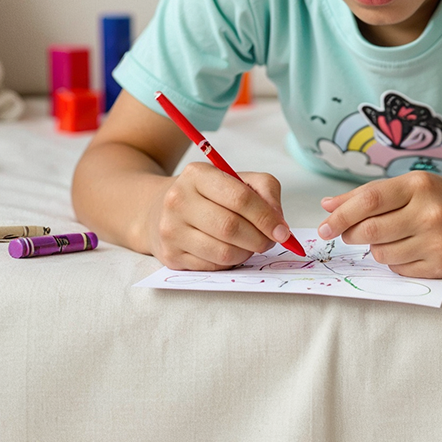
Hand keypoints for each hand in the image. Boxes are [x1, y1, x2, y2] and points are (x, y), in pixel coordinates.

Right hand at [144, 162, 292, 269]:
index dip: (266, 217)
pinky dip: (230, 262)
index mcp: (197, 174)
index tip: (283, 231)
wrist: (158, 209)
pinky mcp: (170, 255)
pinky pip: (212, 267)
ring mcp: (171, 230)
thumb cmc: (207, 194)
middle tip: (270, 241)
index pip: (240, 198)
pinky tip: (230, 250)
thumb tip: (279, 224)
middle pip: (231, 227)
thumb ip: (265, 191)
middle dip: (259, 239)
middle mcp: (178, 200)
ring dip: (246, 253)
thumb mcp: (236, 178)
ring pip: (223, 252)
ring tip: (250, 244)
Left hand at [317, 172, 441, 278]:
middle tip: (348, 235)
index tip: (324, 227)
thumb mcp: (413, 186)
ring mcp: (437, 241)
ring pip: (382, 254)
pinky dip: (396, 262)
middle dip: (351, 235)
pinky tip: (409, 250)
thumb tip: (327, 205)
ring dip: (376, 249)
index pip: (369, 201)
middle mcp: (429, 212)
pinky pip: (400, 269)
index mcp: (418, 185)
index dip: (340, 215)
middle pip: (370, 230)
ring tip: (391, 238)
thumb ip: (369, 195)